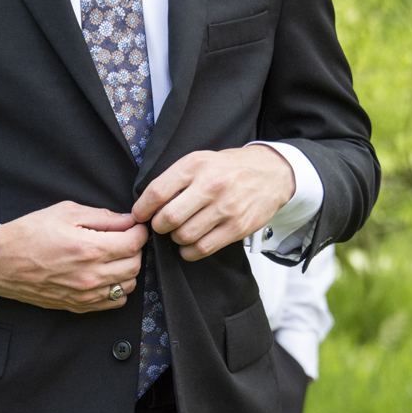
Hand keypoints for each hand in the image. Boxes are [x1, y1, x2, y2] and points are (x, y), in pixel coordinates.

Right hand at [0, 202, 147, 312]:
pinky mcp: (79, 305)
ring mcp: (86, 294)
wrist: (1, 262)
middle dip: (135, 249)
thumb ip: (102, 216)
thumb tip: (128, 220)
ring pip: (128, 285)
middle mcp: (91, 275)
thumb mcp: (66, 212)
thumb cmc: (29, 234)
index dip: (139, 232)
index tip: (135, 227)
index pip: (134, 243)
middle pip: (135, 265)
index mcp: (89, 248)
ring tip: (114, 257)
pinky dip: (117, 289)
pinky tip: (106, 275)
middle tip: (124, 239)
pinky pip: (114, 302)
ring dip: (128, 269)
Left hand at [132, 145, 295, 261]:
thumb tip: (148, 205)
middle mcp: (210, 185)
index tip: (140, 215)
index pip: (157, 192)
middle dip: (158, 227)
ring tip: (178, 232)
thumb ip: (176, 179)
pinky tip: (190, 244)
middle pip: (169, 218)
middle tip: (161, 225)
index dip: (143, 208)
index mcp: (195, 166)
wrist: (271, 174)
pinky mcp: (237, 227)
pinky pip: (203, 248)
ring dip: (175, 239)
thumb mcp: (200, 161)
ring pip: (185, 236)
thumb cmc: (229, 169)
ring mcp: (226, 208)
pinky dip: (190, 251)